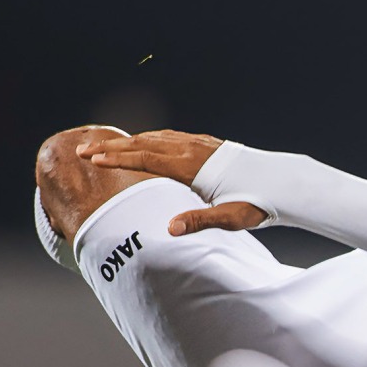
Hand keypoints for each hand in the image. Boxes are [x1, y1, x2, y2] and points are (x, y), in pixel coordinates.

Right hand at [76, 129, 265, 235]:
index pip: (145, 158)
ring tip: (107, 148)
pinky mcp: (208, 145)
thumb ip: (199, 221)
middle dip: (112, 147)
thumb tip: (171, 229)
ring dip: (129, 142)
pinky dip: (151, 139)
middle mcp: (193, 149)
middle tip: (83, 151)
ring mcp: (200, 144)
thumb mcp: (230, 218)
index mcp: (192, 166)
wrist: (283, 181)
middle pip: (144, 143)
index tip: (90, 159)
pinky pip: (171, 137)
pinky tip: (145, 143)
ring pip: (156, 137)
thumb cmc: (257, 203)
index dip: (116, 158)